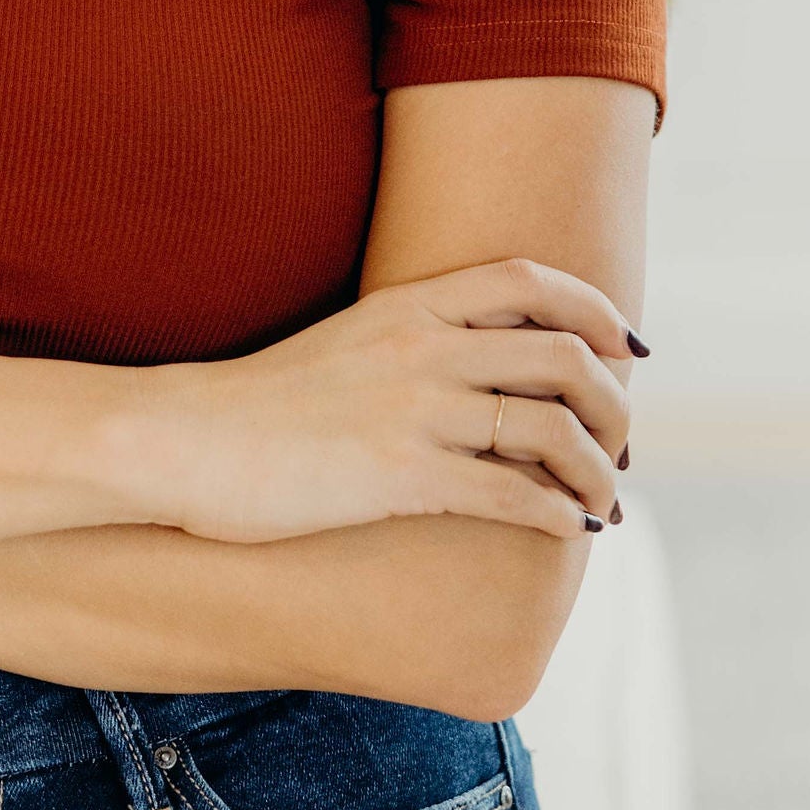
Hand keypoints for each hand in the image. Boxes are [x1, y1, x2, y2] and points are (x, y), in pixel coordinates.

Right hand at [119, 260, 635, 545]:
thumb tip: (478, 371)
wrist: (181, 442)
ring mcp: (414, 411)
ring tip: (605, 497)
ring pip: (553, 428)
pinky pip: (513, 493)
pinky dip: (560, 513)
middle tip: (622, 442)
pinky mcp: (400, 476)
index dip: (596, 310)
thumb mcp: (346, 344)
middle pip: (563, 355)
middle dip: (615, 402)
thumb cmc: (258, 405)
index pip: (532, 280)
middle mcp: (422, 348)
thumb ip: (412, 343)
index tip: (627, 349)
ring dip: (599, 467)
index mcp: (408, 305)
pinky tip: (570, 529)